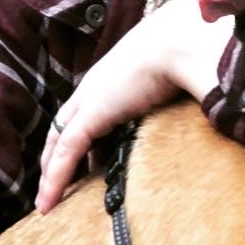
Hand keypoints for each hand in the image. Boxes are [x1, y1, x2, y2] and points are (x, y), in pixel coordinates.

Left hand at [37, 0, 232, 211]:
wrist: (180, 42)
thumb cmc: (184, 53)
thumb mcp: (173, 78)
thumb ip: (173, 94)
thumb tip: (197, 105)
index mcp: (109, 80)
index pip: (82, 114)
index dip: (75, 137)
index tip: (78, 163)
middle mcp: (92, 89)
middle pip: (62, 129)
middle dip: (54, 158)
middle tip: (52, 187)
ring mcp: (88, 102)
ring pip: (58, 145)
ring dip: (50, 174)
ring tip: (46, 203)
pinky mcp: (90, 116)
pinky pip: (66, 154)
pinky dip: (55, 179)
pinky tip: (48, 202)